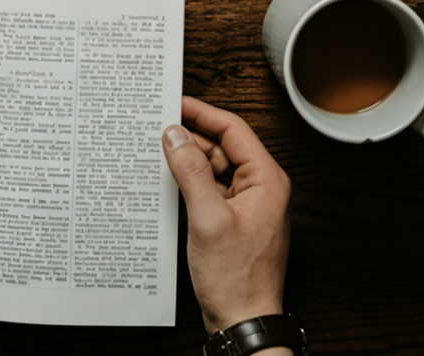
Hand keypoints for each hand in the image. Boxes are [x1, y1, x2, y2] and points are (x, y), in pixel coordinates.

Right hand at [162, 96, 291, 336]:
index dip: (202, 113)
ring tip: (156, 152)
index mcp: (266, 181)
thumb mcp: (207, 218)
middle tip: (156, 126)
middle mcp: (261, 188)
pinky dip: (189, 182)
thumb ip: (191, 172)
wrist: (243, 320)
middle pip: (222, 147)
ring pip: (214, 168)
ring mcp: (246, 205)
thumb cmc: (236, 278)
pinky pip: (210, 189)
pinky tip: (167, 181)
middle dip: (190, 136)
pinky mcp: (232, 220)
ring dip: (187, 160)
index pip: (233, 130)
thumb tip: (175, 135)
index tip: (174, 103)